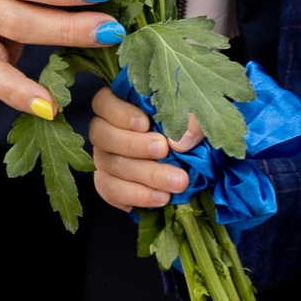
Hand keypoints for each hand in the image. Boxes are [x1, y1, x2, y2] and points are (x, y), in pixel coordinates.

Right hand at [89, 83, 204, 213]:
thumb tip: (179, 142)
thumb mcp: (197, 113)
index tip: (145, 124)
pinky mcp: (111, 183)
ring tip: (175, 184)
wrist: (198, 161)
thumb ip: (191, 120)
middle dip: (134, 146)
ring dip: (143, 176)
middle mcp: (106, 131)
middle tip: (164, 151)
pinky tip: (159, 198)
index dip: (120, 113)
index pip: (104, 103)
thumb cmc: (191, 126)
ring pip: (108, 167)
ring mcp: (105, 158)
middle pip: (102, 136)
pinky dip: (134, 196)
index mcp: (121, 104)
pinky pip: (110, 191)